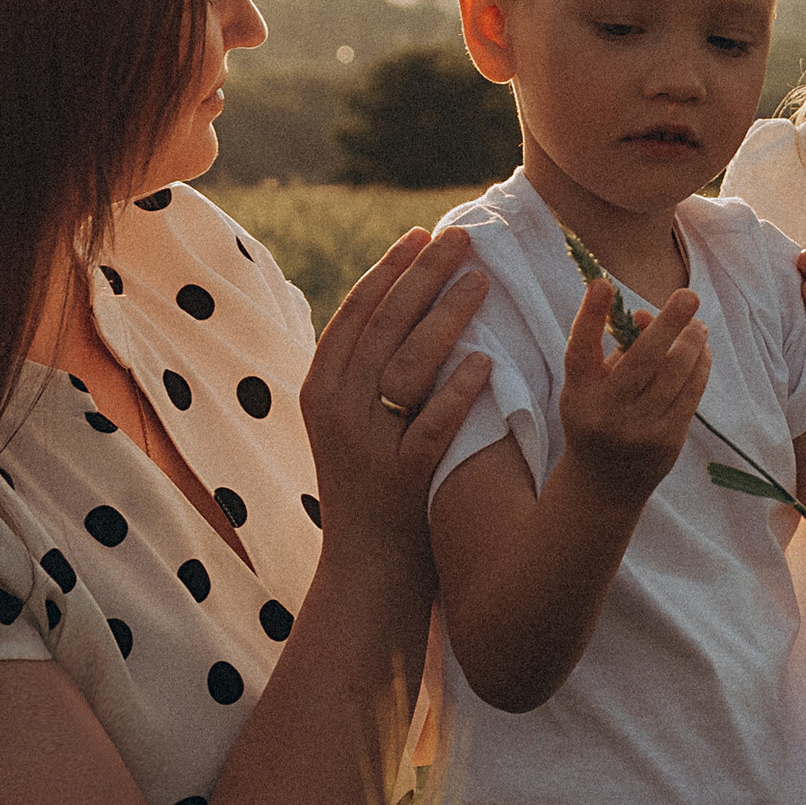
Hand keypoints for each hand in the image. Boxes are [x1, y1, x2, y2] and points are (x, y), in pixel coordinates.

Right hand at [300, 227, 490, 546]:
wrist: (366, 570)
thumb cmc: (369, 489)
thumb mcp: (348, 422)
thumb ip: (362, 371)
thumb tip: (393, 303)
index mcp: (319, 389)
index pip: (356, 313)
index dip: (389, 269)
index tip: (421, 235)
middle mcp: (335, 410)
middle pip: (383, 326)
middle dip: (424, 275)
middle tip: (461, 239)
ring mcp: (365, 444)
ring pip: (407, 365)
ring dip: (446, 318)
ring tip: (482, 283)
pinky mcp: (399, 477)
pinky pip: (432, 423)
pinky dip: (458, 390)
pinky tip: (486, 361)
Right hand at [559, 275, 708, 502]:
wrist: (604, 485)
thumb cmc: (598, 417)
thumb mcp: (592, 386)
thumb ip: (617, 349)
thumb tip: (649, 314)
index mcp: (578, 393)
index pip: (579, 349)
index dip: (589, 316)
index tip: (602, 283)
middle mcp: (605, 412)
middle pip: (641, 360)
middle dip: (668, 323)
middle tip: (688, 296)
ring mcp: (637, 431)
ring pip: (674, 375)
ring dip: (691, 343)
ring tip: (698, 325)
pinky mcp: (665, 443)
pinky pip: (690, 395)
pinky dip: (699, 368)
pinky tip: (702, 352)